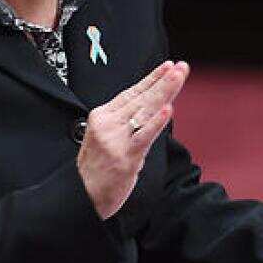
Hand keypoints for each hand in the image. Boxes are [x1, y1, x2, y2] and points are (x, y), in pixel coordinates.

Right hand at [77, 60, 188, 219]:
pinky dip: (157, 122)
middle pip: (142, 98)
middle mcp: (108, 123)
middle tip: (181, 67)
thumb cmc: (97, 169)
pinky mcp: (125, 156)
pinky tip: (167, 109)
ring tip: (177, 77)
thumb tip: (149, 107)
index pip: (132, 92)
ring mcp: (116, 139)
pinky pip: (144, 136)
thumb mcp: (105, 137)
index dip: (152, 78)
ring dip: (164, 92)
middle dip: (164, 81)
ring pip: (145, 111)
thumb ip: (123, 121)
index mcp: (102, 116)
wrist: (82, 196)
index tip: (168, 66)